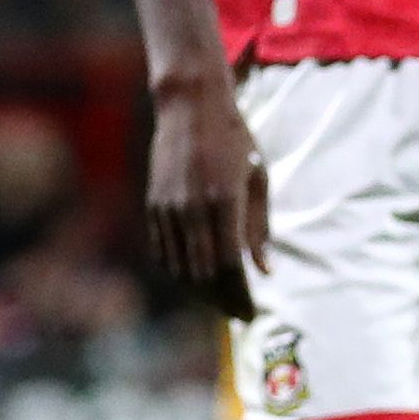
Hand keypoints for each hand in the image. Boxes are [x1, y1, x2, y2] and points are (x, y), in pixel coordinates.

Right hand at [145, 64, 266, 321]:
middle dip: (222, 300)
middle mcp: (193, 209)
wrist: (189, 106)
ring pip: (180, 267)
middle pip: (204, 273)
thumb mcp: (258, 177)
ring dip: (199, 290)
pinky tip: (194, 278)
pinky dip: (178, 271)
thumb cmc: (233, 139)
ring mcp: (169, 208)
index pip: (230, 266)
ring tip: (218, 300)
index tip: (252, 312)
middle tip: (237, 313)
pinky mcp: (153, 205)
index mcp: (226, 201)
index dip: (240, 295)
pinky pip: (164, 251)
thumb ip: (260, 227)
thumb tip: (264, 270)